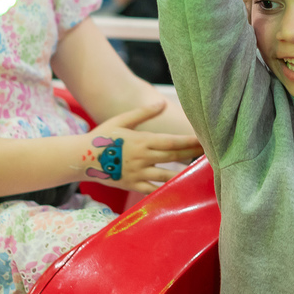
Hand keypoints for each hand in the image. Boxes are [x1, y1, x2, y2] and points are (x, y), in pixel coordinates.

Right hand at [82, 102, 202, 194]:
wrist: (81, 158)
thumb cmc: (102, 137)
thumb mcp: (121, 120)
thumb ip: (143, 113)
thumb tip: (162, 103)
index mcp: (142, 141)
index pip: (172, 142)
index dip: (190, 142)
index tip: (205, 140)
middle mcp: (142, 158)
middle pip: (174, 157)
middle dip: (193, 155)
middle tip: (212, 153)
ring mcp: (138, 174)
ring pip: (167, 176)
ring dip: (185, 173)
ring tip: (201, 172)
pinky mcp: (132, 186)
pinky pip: (153, 190)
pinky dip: (167, 190)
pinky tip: (180, 190)